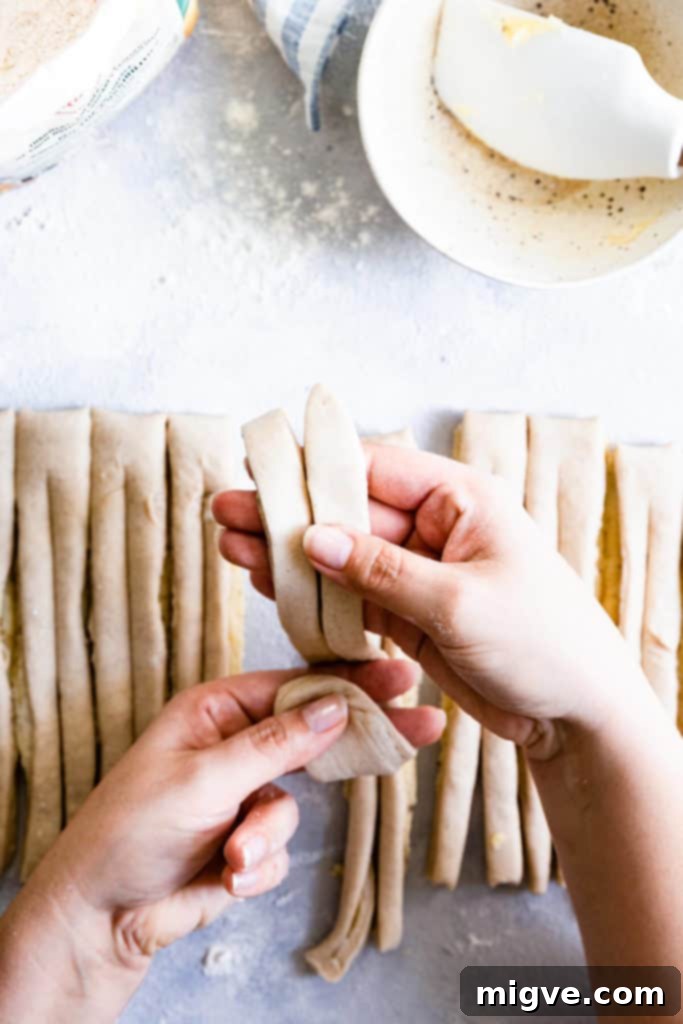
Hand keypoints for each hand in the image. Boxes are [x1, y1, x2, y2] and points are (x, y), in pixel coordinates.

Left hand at [0, 662, 440, 1022]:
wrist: (100, 915)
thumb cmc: (130, 830)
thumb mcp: (204, 777)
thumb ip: (276, 743)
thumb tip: (334, 707)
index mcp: (217, 711)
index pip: (295, 686)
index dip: (349, 681)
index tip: (399, 677)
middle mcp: (234, 745)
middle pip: (311, 737)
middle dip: (350, 747)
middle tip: (415, 729)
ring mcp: (241, 795)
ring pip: (294, 806)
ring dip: (267, 836)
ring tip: (233, 857)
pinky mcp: (245, 841)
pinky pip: (280, 848)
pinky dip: (257, 866)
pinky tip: (223, 876)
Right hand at [215, 443, 652, 758]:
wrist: (575, 712)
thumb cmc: (542, 643)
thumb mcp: (459, 602)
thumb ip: (382, 571)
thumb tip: (314, 539)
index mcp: (460, 500)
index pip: (376, 470)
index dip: (316, 470)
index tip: (262, 469)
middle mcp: (436, 529)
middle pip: (350, 513)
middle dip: (289, 514)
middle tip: (228, 509)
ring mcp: (419, 573)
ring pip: (344, 556)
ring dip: (291, 555)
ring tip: (232, 544)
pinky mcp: (410, 615)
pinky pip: (353, 597)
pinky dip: (314, 595)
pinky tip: (270, 583)